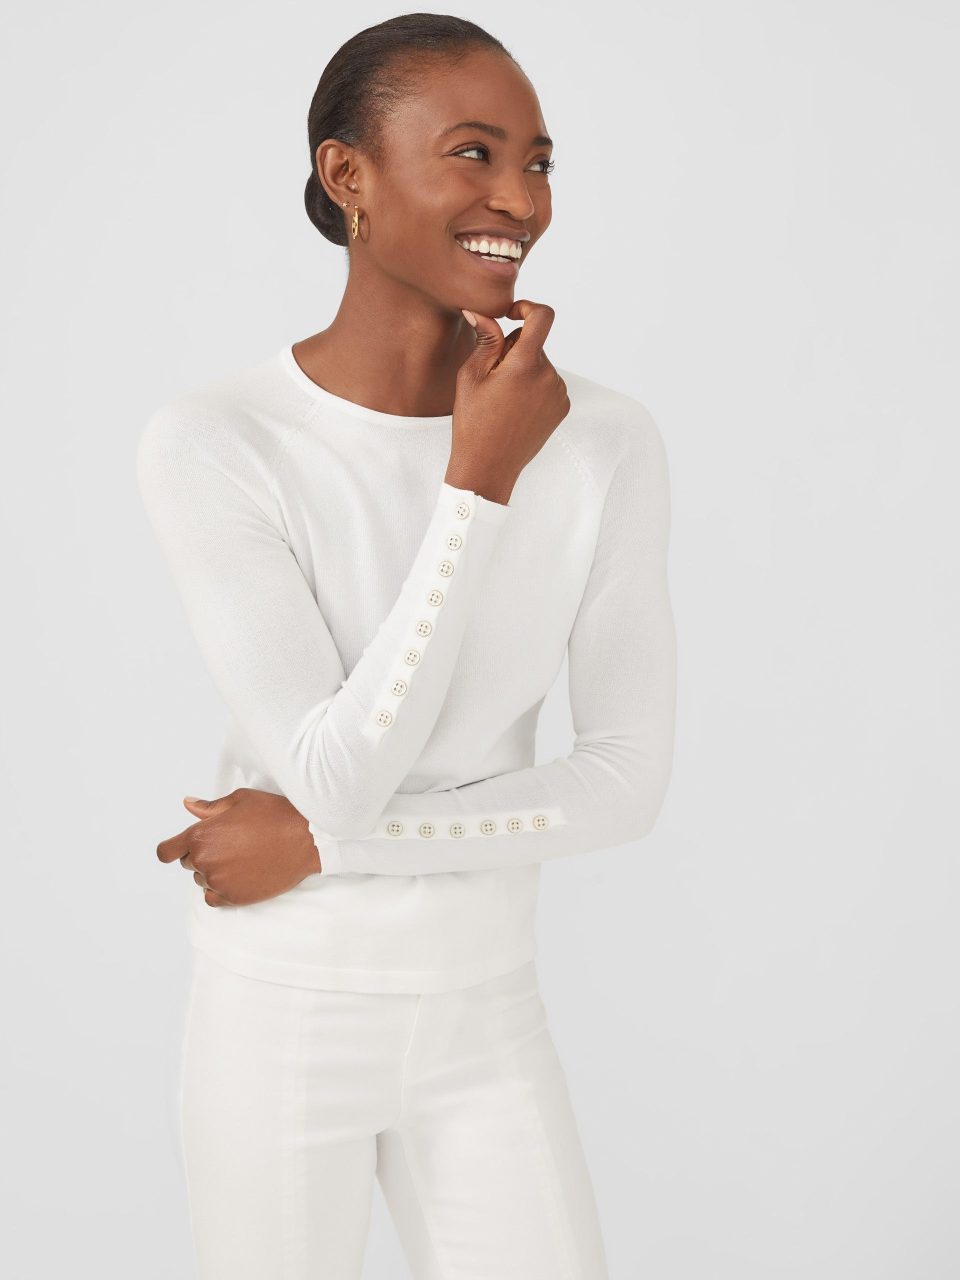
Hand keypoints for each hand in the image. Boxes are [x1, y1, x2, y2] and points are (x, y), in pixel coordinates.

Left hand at [155, 788, 321, 906]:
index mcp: (201, 836)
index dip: (171, 849)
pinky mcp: (234, 897)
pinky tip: (236, 875)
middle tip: (227, 843)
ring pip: (201, 880)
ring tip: (239, 857)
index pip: (166, 852)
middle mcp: (205, 861)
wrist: (306, 840)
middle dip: (200, 853)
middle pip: (187, 863)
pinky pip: (212, 898)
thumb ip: (209, 807)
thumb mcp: (241, 800)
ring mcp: (220, 882)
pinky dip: (219, 889)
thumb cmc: (275, 815)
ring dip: (212, 870)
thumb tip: (188, 805)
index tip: (178, 848)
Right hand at [446, 299, 569, 501]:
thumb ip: (485, 339)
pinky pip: (547, 383)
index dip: (528, 307)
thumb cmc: (473, 423)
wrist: (489, 467)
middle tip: (492, 377)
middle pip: (533, 343)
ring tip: (502, 399)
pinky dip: (532, 387)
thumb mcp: (471, 377)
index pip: (543, 317)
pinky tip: (514, 408)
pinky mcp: (562, 407)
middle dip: (513, 349)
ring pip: (539, 364)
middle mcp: (549, 377)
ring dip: (522, 370)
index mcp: (525, 366)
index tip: (513, 314)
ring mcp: (558, 393)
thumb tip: (482, 311)